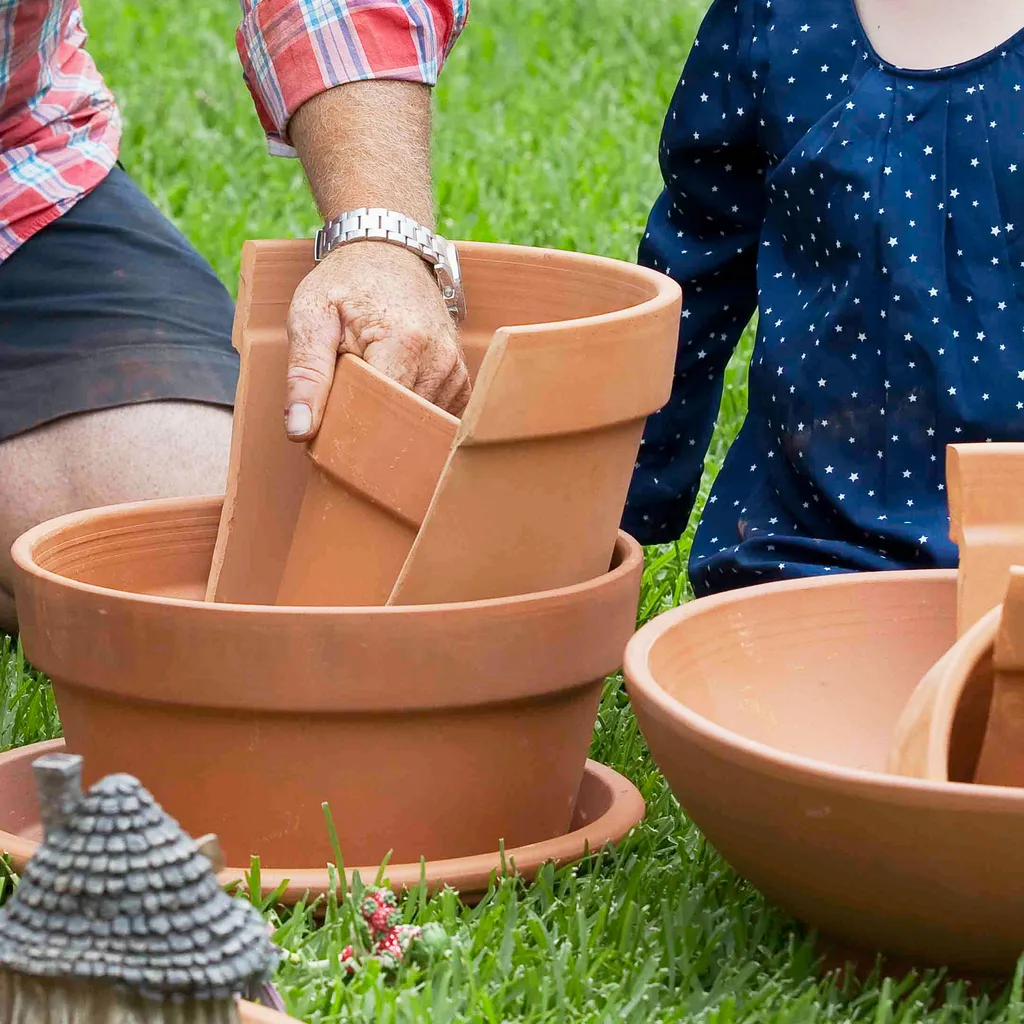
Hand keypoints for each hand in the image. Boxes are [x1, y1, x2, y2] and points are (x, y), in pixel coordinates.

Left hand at [283, 241, 469, 439]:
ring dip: (391, 423)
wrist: (387, 251)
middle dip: (370, 429)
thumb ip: (305, 374)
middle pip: (401, 423)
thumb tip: (301, 430)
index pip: (381, 415)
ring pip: (419, 425)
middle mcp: (440, 360)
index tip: (329, 436)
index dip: (352, 431)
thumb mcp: (310, 316)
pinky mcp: (459, 378)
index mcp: (405, 344)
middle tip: (340, 417)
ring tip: (367, 399)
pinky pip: (436, 417)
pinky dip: (411, 416)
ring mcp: (455, 370)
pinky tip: (393, 399)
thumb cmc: (345, 282)